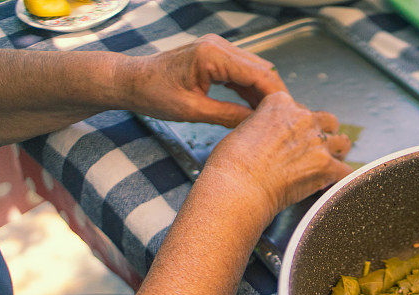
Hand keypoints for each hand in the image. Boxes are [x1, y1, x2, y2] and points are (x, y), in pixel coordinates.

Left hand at [118, 34, 287, 127]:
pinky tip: (255, 108)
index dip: (275, 95)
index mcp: (212, 55)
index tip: (287, 115)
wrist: (131, 81)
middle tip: (284, 119)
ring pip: (254, 70)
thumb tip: (256, 124)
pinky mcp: (214, 56)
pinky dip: (250, 89)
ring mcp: (217, 48)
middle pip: (261, 69)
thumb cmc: (154, 94)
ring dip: (263, 92)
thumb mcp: (192, 111)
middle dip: (274, 93)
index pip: (257, 74)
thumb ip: (227, 115)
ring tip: (272, 117)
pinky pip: (241, 71)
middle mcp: (218, 46)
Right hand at [203, 91, 352, 215]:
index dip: (298, 127)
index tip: (292, 140)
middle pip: (327, 121)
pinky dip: (339, 179)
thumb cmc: (232, 164)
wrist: (237, 187)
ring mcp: (317, 142)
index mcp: (280, 103)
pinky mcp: (326, 167)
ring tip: (327, 166)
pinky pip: (345, 171)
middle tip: (313, 151)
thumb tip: (272, 138)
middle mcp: (302, 118)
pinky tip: (330, 185)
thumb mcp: (243, 128)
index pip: (300, 109)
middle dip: (322, 135)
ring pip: (342, 143)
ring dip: (336, 154)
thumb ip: (264, 126)